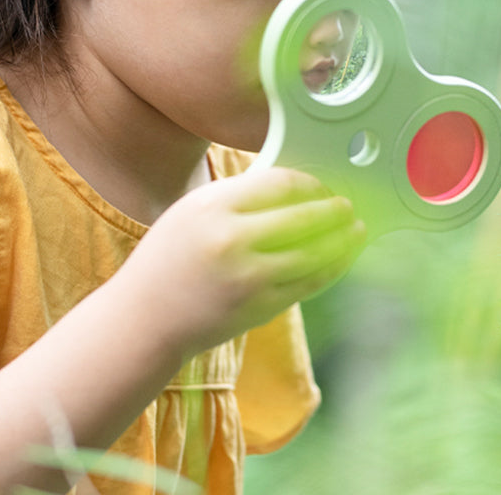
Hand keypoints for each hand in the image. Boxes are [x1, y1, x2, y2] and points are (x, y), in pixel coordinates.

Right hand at [121, 166, 364, 357]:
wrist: (145, 318)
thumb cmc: (168, 258)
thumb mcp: (192, 211)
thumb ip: (238, 197)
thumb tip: (290, 186)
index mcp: (213, 208)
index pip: (279, 184)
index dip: (308, 183)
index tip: (318, 185)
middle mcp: (232, 241)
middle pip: (302, 216)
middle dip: (332, 209)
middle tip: (345, 203)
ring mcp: (249, 278)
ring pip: (313, 251)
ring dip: (342, 238)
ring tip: (355, 227)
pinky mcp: (260, 307)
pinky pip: (309, 282)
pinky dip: (332, 266)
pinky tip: (342, 255)